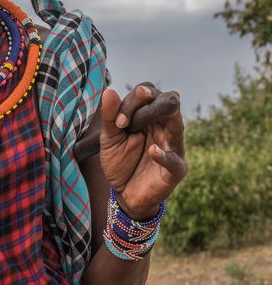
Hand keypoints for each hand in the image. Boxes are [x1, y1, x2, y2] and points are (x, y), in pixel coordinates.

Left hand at [99, 83, 187, 218]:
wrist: (125, 193)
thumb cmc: (121, 162)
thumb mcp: (110, 139)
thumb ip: (110, 117)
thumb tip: (109, 91)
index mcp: (151, 115)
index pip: (148, 93)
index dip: (132, 101)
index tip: (117, 122)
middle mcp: (166, 127)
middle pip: (167, 101)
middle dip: (148, 104)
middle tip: (124, 121)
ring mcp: (174, 147)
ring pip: (177, 125)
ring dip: (160, 117)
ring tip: (144, 118)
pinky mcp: (176, 170)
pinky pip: (174, 160)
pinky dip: (163, 156)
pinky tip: (153, 151)